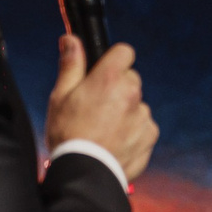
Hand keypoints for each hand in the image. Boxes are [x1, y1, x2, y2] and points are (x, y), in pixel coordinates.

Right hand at [45, 36, 158, 182]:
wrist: (85, 171)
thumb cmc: (68, 134)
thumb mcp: (60, 96)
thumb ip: (70, 65)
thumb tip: (71, 40)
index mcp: (110, 79)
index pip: (125, 52)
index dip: (113, 59)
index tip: (104, 70)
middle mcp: (132, 93)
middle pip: (130, 78)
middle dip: (117, 86)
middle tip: (96, 105)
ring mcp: (144, 115)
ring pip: (137, 103)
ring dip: (125, 110)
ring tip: (103, 128)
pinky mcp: (151, 134)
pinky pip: (144, 125)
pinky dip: (133, 130)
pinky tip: (115, 140)